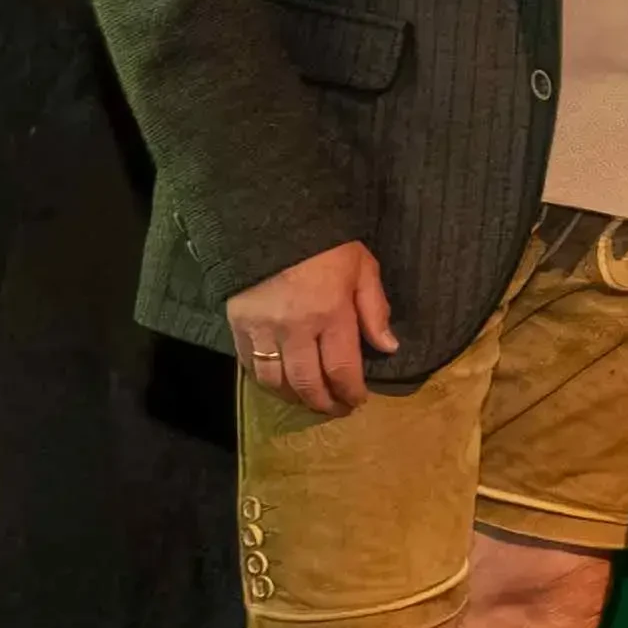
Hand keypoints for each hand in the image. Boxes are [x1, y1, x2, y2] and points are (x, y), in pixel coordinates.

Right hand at [223, 240, 394, 419]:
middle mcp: (295, 328)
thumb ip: (374, 308)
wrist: (271, 219)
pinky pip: (250, 366)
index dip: (351, 392)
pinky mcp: (238, 325)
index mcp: (330, 313)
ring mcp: (263, 329)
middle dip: (324, 403)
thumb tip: (388, 347)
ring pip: (275, 381)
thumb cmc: (325, 244)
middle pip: (308, 383)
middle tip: (336, 409)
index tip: (358, 400)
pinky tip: (279, 384)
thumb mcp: (362, 267)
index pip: (342, 369)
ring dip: (294, 398)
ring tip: (309, 401)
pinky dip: (265, 381)